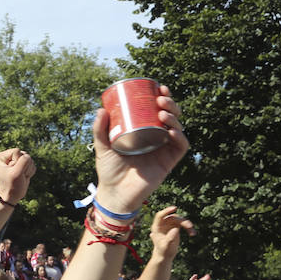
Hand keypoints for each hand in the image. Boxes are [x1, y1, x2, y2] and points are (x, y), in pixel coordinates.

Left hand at [0, 148, 35, 203]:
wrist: (12, 195)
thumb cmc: (11, 185)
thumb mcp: (16, 173)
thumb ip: (24, 161)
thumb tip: (29, 155)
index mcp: (2, 156)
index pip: (17, 151)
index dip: (17, 162)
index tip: (12, 171)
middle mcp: (9, 156)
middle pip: (24, 154)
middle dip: (24, 166)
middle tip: (17, 175)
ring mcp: (17, 160)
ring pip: (30, 159)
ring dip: (27, 170)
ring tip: (20, 176)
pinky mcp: (24, 165)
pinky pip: (33, 164)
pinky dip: (30, 172)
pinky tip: (24, 177)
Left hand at [92, 84, 188, 213]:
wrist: (114, 192)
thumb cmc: (109, 170)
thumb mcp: (102, 146)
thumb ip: (100, 130)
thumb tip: (100, 109)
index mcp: (145, 131)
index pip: (157, 110)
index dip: (162, 97)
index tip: (159, 87)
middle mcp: (157, 138)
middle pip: (171, 117)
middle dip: (170, 104)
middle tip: (161, 98)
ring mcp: (164, 150)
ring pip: (177, 128)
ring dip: (175, 117)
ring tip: (163, 112)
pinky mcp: (169, 162)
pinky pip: (180, 147)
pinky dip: (179, 137)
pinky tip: (172, 132)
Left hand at [148, 205, 194, 257]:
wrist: (165, 255)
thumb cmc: (163, 251)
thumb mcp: (166, 245)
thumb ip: (170, 237)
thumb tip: (176, 229)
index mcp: (156, 227)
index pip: (160, 216)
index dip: (167, 211)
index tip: (174, 208)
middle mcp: (163, 224)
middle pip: (173, 218)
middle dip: (182, 221)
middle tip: (189, 226)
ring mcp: (169, 225)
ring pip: (179, 220)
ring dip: (187, 224)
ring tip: (193, 232)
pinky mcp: (175, 227)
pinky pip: (183, 224)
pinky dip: (188, 228)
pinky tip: (193, 233)